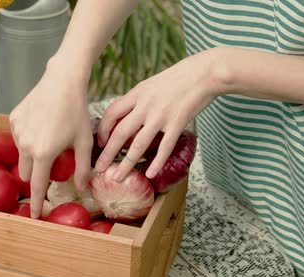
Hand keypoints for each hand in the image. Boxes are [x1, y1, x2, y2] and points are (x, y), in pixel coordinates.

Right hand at [10, 58, 93, 218]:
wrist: (62, 81)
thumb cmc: (77, 112)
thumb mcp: (84, 142)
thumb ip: (82, 168)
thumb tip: (83, 189)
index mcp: (43, 154)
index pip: (37, 186)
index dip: (36, 203)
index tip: (34, 216)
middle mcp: (25, 145)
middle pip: (26, 173)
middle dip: (36, 176)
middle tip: (50, 170)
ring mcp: (17, 131)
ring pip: (22, 155)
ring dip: (33, 156)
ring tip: (49, 141)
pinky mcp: (14, 119)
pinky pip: (19, 137)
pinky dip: (28, 139)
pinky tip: (42, 126)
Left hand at [95, 48, 224, 180]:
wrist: (205, 72)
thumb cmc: (179, 78)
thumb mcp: (152, 84)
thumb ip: (139, 99)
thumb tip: (126, 113)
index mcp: (137, 93)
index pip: (111, 113)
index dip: (103, 130)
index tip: (100, 143)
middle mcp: (145, 105)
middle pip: (120, 132)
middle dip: (107, 153)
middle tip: (98, 168)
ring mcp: (161, 115)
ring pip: (138, 144)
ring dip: (126, 163)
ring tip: (117, 177)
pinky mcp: (177, 123)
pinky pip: (164, 148)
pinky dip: (156, 163)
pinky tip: (150, 174)